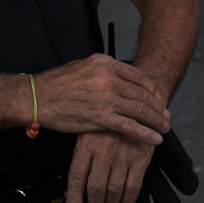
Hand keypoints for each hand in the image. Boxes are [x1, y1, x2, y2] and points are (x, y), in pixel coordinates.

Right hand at [34, 54, 169, 144]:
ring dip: (156, 121)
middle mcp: (108, 78)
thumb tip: (118, 78)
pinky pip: (130, 127)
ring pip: (140, 110)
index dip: (151, 89)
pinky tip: (154, 139)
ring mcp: (106, 98)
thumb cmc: (56, 84)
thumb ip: (103, 71)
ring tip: (165, 128)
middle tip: (166, 116)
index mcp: (104, 63)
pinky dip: (146, 134)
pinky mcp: (101, 117)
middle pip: (142, 93)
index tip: (158, 98)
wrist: (37, 97)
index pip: (137, 76)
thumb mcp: (82, 66)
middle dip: (158, 107)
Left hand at [66, 131, 154, 202]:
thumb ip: (81, 160)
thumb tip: (72, 191)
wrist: (136, 106)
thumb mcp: (88, 134)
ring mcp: (123, 153)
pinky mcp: (140, 157)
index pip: (76, 176)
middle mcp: (104, 148)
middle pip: (95, 187)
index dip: (74, 199)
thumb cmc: (108, 123)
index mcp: (87, 142)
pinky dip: (128, 200)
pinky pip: (133, 186)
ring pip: (114, 190)